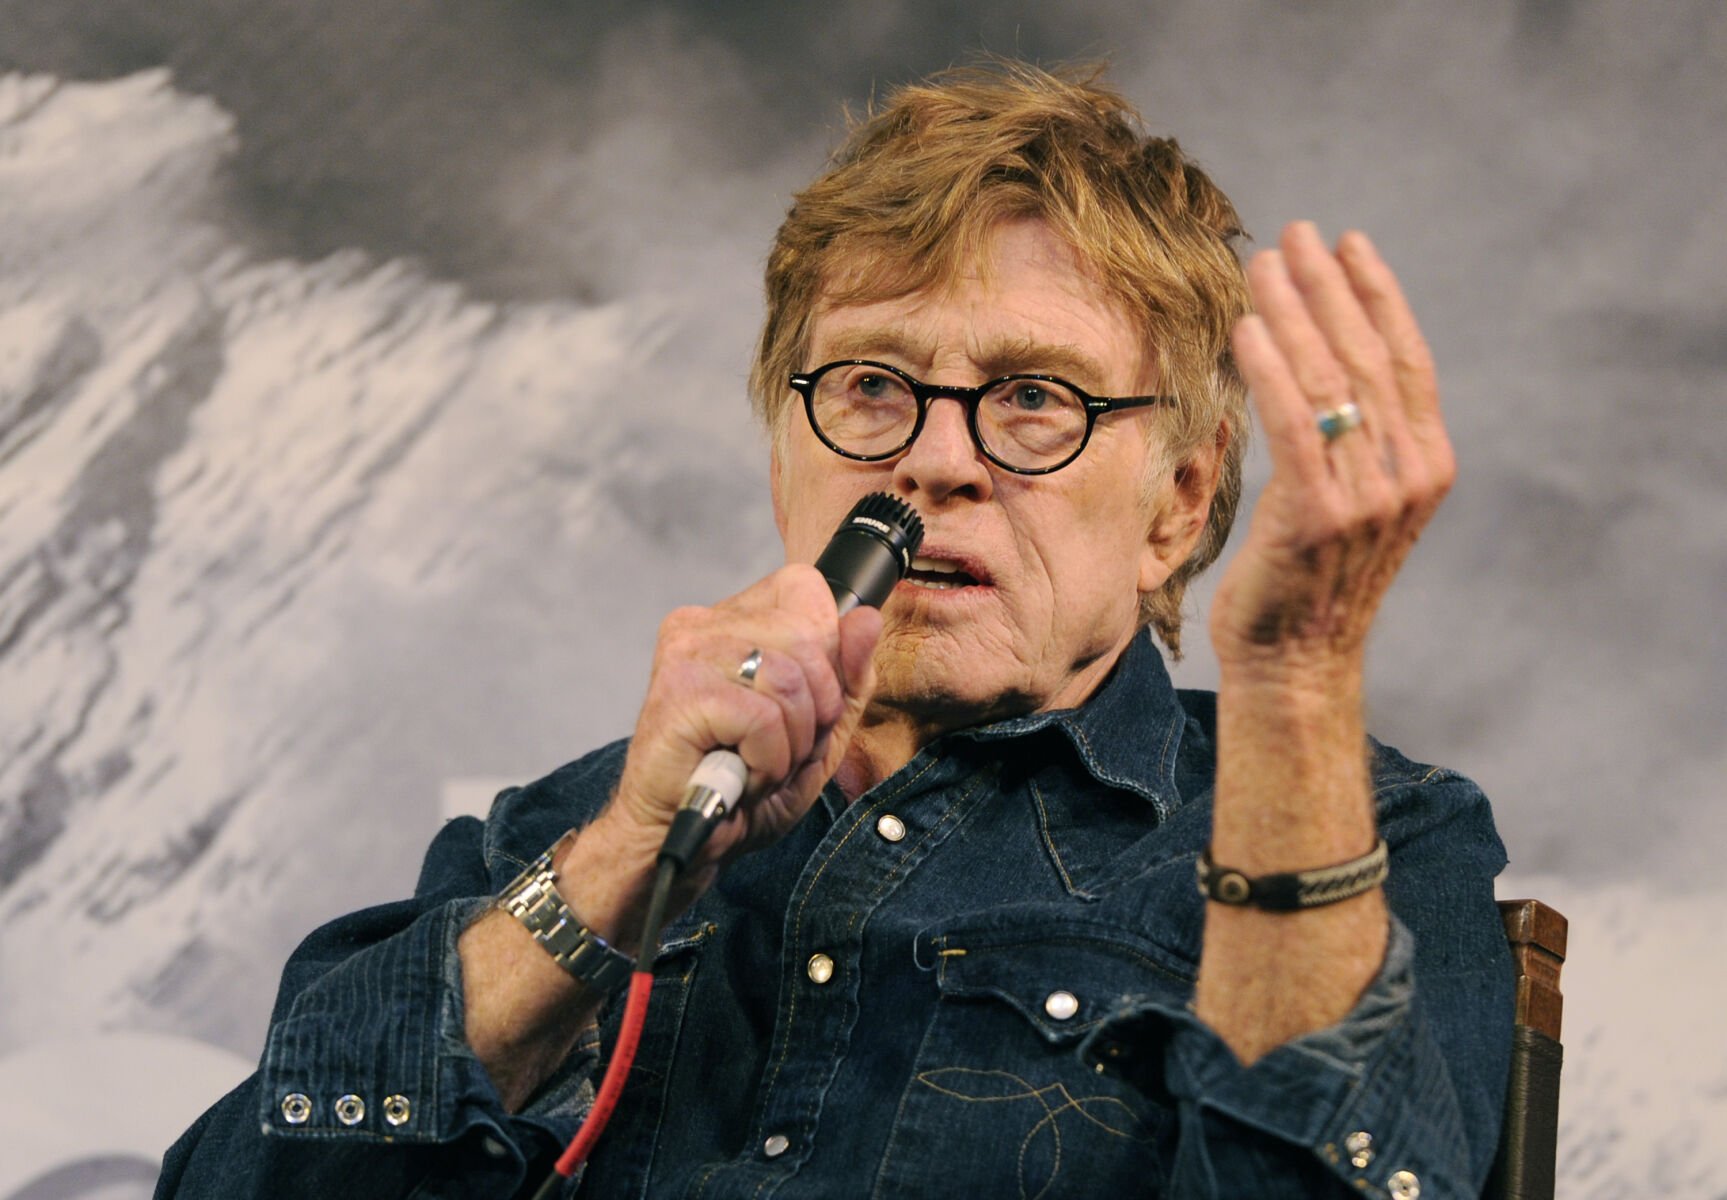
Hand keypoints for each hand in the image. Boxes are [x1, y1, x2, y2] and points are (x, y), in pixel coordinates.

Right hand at [597, 565, 881, 879]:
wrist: (683, 842)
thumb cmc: (742, 788)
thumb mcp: (817, 733)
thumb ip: (848, 677)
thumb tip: (865, 618)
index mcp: (734, 620)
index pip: (807, 589)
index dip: (827, 653)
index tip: (801, 707)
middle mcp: (704, 623)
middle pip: (810, 638)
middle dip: (814, 712)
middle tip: (775, 749)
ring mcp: (688, 653)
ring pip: (792, 681)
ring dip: (790, 744)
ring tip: (753, 765)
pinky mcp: (681, 692)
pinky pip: (764, 718)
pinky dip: (766, 762)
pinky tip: (738, 776)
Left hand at [1210, 221, 1454, 679]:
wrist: (1296, 660)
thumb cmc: (1306, 576)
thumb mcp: (1348, 498)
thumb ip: (1350, 439)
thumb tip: (1313, 360)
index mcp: (1427, 464)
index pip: (1404, 358)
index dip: (1377, 294)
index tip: (1347, 243)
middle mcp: (1408, 475)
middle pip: (1366, 357)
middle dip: (1327, 288)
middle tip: (1293, 235)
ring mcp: (1368, 498)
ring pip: (1329, 382)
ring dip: (1292, 314)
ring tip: (1259, 266)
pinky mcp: (1318, 517)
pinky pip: (1294, 427)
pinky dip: (1271, 372)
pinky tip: (1247, 329)